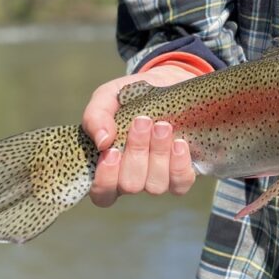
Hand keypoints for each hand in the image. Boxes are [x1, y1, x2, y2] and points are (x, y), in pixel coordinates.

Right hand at [83, 64, 197, 206]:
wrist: (167, 84)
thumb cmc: (130, 97)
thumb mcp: (107, 98)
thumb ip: (96, 116)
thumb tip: (102, 142)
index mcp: (109, 167)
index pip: (102, 194)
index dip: (106, 179)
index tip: (113, 150)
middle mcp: (133, 178)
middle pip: (130, 185)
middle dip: (137, 153)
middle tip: (143, 121)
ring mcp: (158, 178)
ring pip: (155, 185)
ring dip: (158, 155)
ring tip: (162, 126)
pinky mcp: (182, 173)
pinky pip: (181, 183)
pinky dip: (179, 164)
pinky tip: (179, 143)